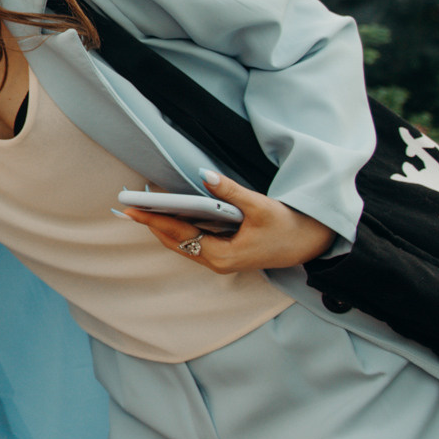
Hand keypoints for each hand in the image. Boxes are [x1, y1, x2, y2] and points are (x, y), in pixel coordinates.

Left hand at [122, 169, 333, 274]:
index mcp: (222, 256)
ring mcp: (220, 260)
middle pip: (175, 242)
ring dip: (163, 227)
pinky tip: (168, 214)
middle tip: (127, 207)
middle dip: (152, 224)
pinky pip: (193, 241)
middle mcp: (217, 262)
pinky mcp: (225, 254)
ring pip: (183, 243)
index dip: (154, 220)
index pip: (180, 234)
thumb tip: (204, 175)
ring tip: (141, 209)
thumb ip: (230, 191)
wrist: (311, 244)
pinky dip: (178, 228)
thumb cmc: (288, 226)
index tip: (132, 209)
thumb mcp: (259, 206)